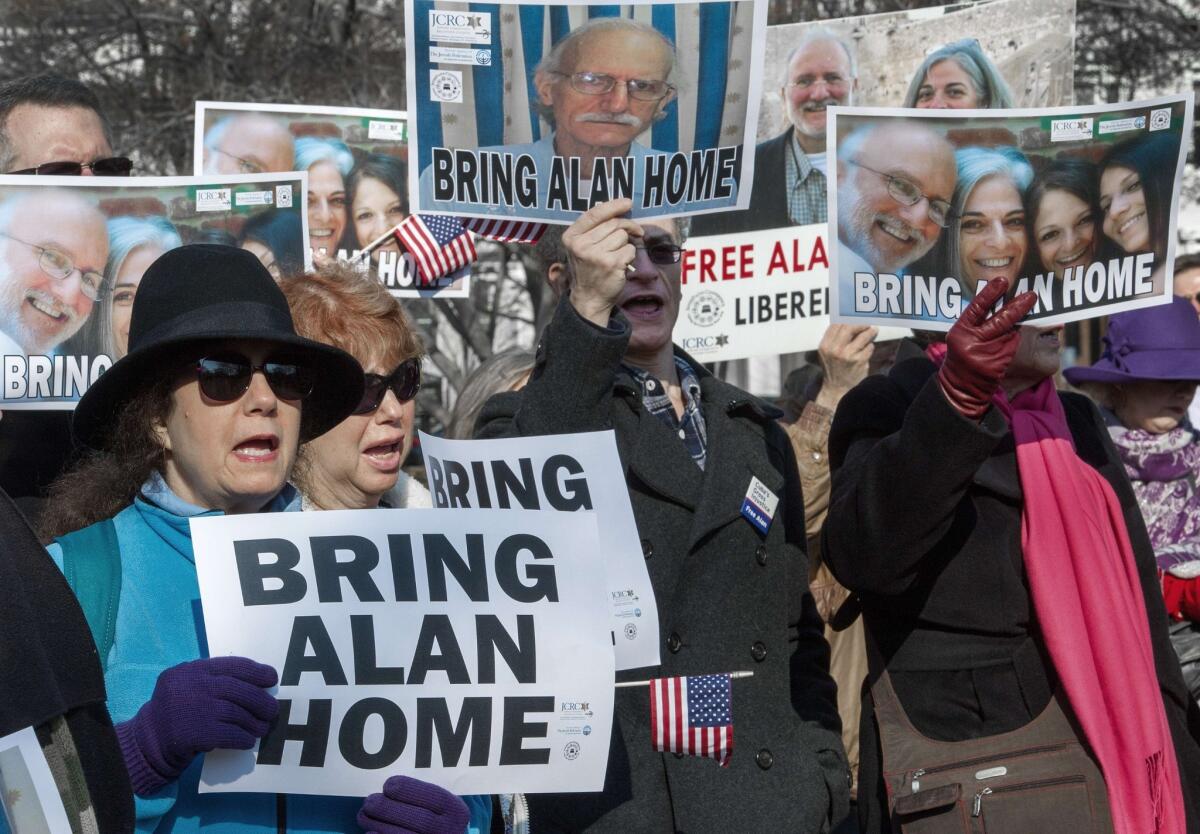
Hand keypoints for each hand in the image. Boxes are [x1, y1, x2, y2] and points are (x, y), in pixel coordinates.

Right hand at [115, 657, 277, 795]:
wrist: (148, 740)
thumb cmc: (177, 710)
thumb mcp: (189, 684)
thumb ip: (216, 679)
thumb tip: (259, 683)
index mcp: (193, 670)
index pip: (234, 665)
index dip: (257, 672)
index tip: (272, 679)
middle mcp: (194, 686)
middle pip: (239, 690)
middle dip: (260, 700)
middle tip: (272, 710)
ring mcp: (195, 709)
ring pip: (237, 713)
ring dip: (255, 722)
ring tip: (263, 727)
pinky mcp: (197, 733)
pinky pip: (231, 735)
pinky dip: (244, 738)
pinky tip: (248, 741)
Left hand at [358, 775, 470, 833]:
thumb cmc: (434, 817)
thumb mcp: (438, 804)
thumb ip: (422, 795)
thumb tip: (389, 785)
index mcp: (457, 812)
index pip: (437, 798)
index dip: (411, 790)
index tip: (388, 784)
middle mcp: (450, 832)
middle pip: (422, 820)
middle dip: (392, 809)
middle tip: (370, 801)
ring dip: (381, 826)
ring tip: (363, 815)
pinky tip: (370, 833)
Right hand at [561, 198, 642, 326]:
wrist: (589, 299)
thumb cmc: (589, 270)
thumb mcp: (582, 247)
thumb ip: (593, 229)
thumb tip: (616, 208)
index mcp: (571, 237)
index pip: (594, 214)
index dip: (613, 205)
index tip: (628, 203)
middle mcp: (581, 245)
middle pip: (613, 223)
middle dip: (627, 226)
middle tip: (635, 231)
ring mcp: (596, 255)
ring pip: (623, 236)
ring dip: (625, 244)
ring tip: (616, 256)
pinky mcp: (611, 264)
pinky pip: (629, 249)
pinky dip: (629, 256)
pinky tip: (620, 265)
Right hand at [815, 324, 877, 408]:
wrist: (837, 389)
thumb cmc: (833, 369)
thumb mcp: (826, 353)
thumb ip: (833, 338)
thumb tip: (847, 321)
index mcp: (825, 346)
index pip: (836, 324)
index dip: (847, 318)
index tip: (855, 316)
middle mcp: (835, 349)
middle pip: (849, 327)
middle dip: (860, 323)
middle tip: (867, 323)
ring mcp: (848, 355)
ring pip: (863, 336)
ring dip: (870, 332)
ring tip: (873, 331)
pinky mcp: (859, 361)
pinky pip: (869, 347)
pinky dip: (870, 347)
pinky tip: (867, 350)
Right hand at [939, 279, 1036, 419]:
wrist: (961, 386)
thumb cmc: (961, 356)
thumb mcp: (961, 336)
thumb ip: (976, 321)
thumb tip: (998, 300)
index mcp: (960, 332)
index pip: (976, 309)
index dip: (990, 294)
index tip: (1003, 280)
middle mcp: (974, 343)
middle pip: (1000, 320)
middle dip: (1017, 307)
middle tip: (1031, 295)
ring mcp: (989, 354)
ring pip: (1011, 332)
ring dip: (1019, 322)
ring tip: (1025, 310)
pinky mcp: (1001, 364)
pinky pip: (1013, 344)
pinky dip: (1016, 337)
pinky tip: (1016, 337)